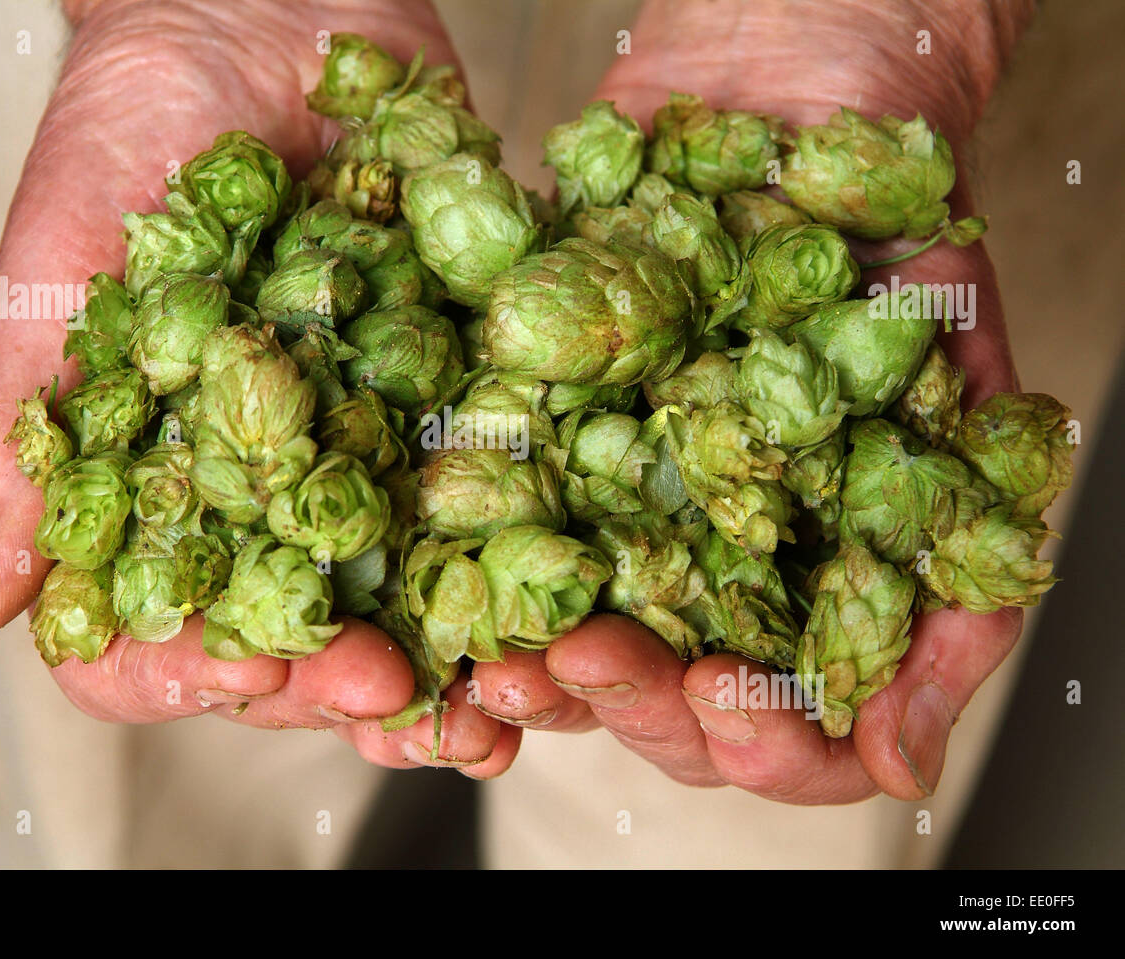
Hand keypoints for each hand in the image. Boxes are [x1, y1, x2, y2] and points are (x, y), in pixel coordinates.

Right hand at [0, 0, 516, 774]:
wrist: (256, 15)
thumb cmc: (129, 140)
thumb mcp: (52, 287)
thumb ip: (17, 444)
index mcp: (161, 486)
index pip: (158, 633)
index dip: (193, 671)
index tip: (248, 665)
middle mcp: (269, 489)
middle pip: (301, 636)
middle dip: (345, 683)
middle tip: (392, 694)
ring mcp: (367, 448)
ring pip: (412, 595)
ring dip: (455, 657)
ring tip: (497, 693)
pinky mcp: (453, 393)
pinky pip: (503, 489)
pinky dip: (535, 548)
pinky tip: (568, 589)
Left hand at [471, 0, 1035, 799]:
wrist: (790, 114)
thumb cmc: (892, 259)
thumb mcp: (968, 419)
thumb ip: (957, 595)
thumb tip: (903, 761)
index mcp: (811, 593)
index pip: (788, 737)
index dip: (759, 746)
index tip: (724, 691)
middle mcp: (712, 575)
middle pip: (663, 708)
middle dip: (626, 703)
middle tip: (589, 659)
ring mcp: (622, 522)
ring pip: (568, 647)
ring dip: (530, 671)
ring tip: (499, 659)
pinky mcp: (542, 457)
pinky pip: (492, 543)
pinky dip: (466, 581)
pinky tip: (443, 590)